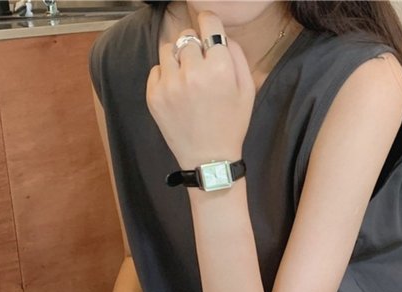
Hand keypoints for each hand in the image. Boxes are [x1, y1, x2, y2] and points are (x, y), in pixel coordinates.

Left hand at [146, 11, 254, 168]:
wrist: (209, 159)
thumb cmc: (231, 124)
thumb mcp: (247, 90)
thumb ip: (237, 54)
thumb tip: (220, 34)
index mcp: (218, 68)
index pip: (208, 22)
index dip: (209, 24)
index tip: (208, 31)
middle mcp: (192, 72)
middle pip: (187, 36)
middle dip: (195, 46)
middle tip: (201, 66)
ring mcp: (169, 84)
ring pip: (168, 49)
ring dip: (178, 58)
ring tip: (187, 78)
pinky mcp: (154, 96)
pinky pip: (156, 69)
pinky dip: (166, 75)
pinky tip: (177, 92)